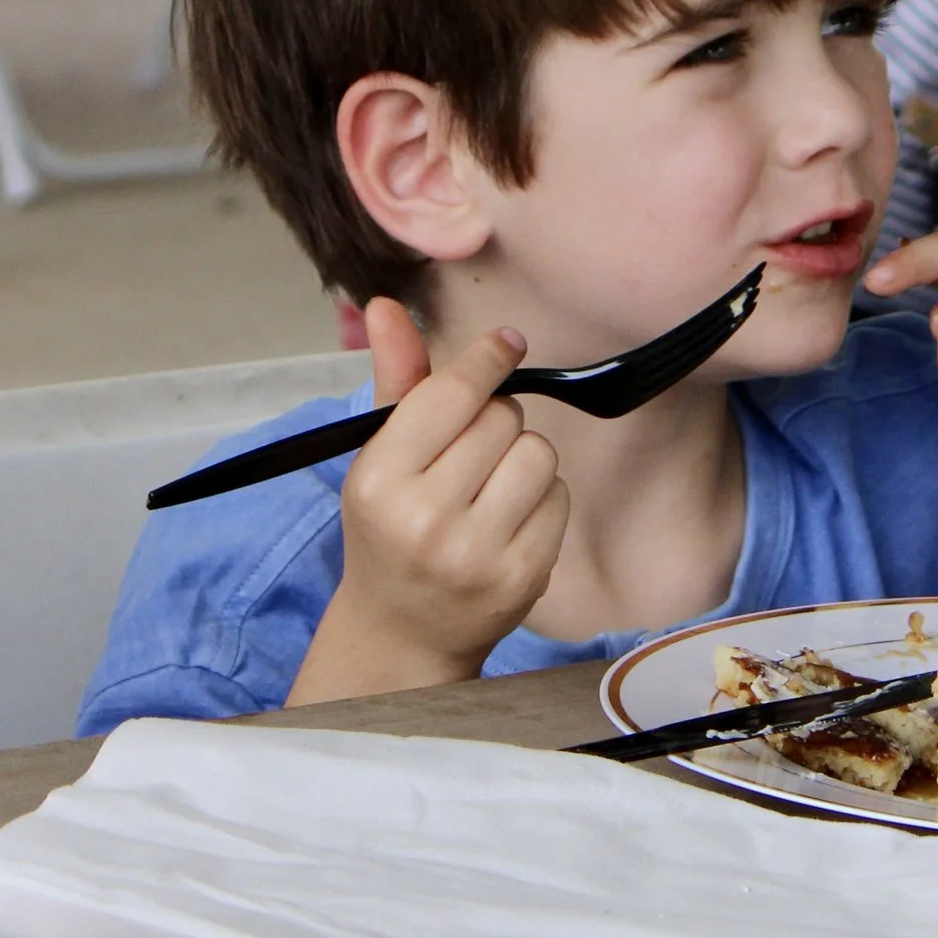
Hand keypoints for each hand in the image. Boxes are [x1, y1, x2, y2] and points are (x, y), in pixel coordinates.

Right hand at [318, 302, 569, 688]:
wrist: (402, 631)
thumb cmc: (389, 531)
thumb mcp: (378, 457)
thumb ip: (395, 380)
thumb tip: (385, 305)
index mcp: (380, 480)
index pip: (452, 394)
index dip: (487, 360)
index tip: (505, 345)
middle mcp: (424, 519)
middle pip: (501, 419)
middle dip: (495, 422)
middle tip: (470, 454)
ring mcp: (477, 554)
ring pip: (538, 454)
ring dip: (523, 459)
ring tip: (490, 487)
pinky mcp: (522, 578)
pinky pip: (559, 498)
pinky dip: (543, 499)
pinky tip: (509, 520)